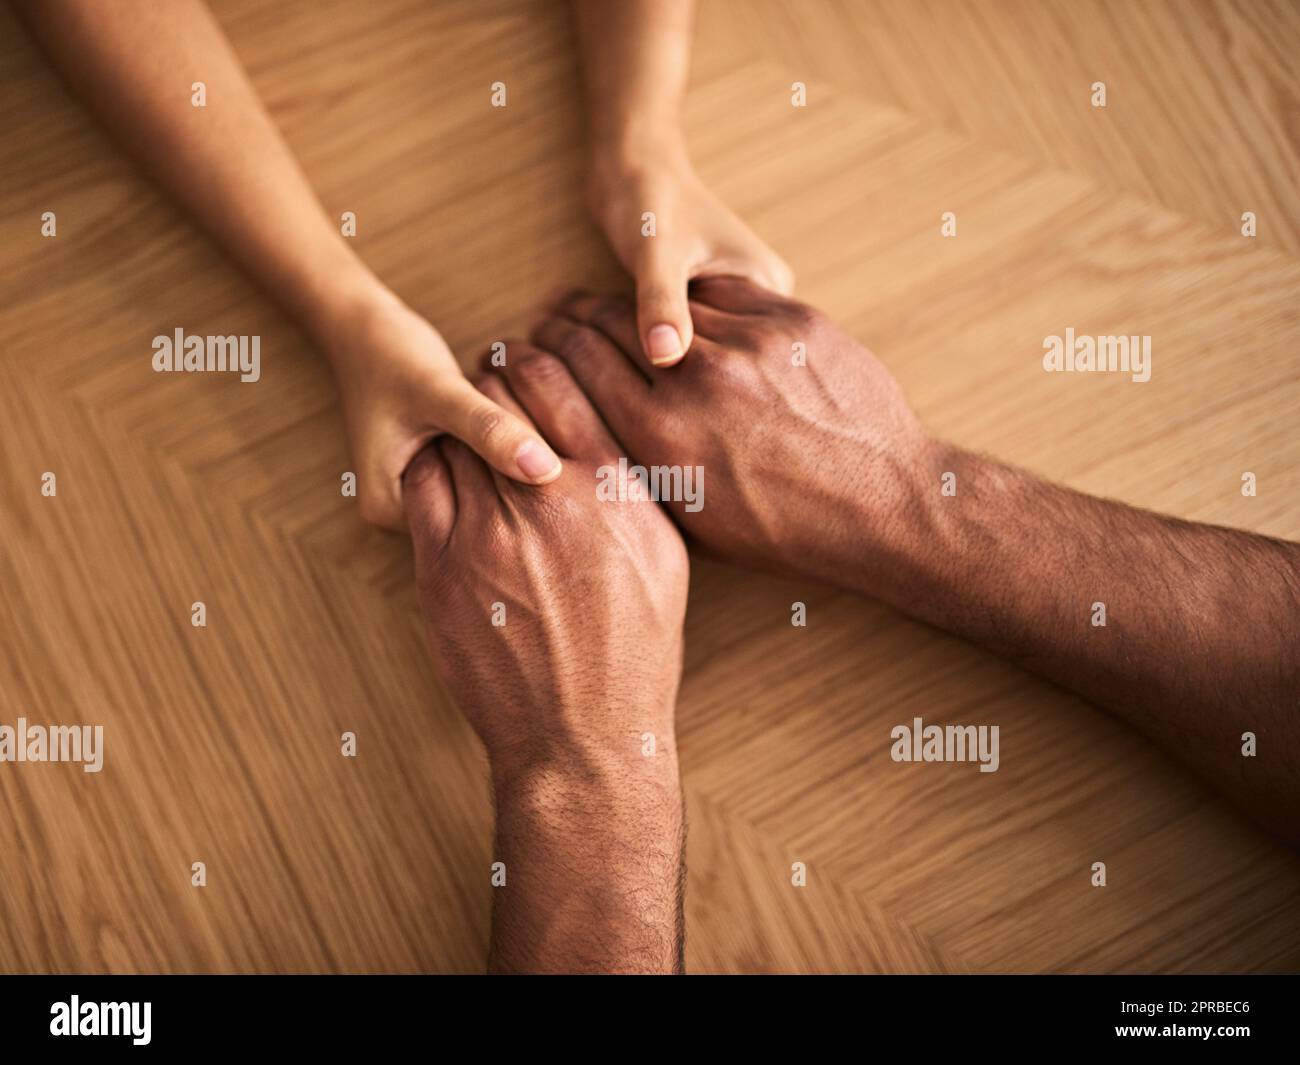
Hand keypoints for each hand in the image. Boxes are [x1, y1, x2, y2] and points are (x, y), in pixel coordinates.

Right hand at [326, 293, 562, 529]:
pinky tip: (497, 423)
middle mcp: (398, 512)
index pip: (468, 522)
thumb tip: (547, 472)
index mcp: (389, 510)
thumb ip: (490, 430)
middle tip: (524, 433)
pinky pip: (472, 471)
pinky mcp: (429, 472)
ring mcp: (413, 492)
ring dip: (497, 460)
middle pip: (472, 510)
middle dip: (502, 475)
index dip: (507, 487)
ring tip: (509, 424)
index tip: (523, 448)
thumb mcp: (442, 392)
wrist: (364, 328)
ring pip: (476, 489)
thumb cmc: (393, 354)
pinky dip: (488, 448)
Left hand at [402, 349, 688, 776]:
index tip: (526, 364)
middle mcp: (547, 498)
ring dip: (455, 421)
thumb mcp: (665, 561)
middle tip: (486, 378)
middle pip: (498, 398)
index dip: (534, 362)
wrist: (581, 736)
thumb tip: (614, 445)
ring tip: (459, 419)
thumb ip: (637, 490)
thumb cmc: (635, 655)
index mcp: (610, 488)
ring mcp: (487, 532)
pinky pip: (421, 487)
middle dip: (490, 380)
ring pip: (453, 436)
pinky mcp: (440, 567)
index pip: (557, 384)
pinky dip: (429, 465)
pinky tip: (440, 468)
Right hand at [529, 278, 934, 591]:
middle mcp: (694, 386)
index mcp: (661, 440)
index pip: (576, 368)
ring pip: (662, 305)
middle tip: (549, 310)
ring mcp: (745, 347)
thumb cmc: (786, 528)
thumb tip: (586, 436)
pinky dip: (694, 296)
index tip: (530, 342)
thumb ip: (638, 469)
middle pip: (604, 327)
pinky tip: (678, 299)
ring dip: (625, 302)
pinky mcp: (790, 321)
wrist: (883, 505)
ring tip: (607, 304)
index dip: (543, 349)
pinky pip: (722, 293)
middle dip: (566, 316)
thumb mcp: (695, 519)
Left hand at [588, 142, 792, 368]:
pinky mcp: (713, 306)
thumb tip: (666, 355)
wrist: (630, 168)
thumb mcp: (654, 252)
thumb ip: (661, 302)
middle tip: (644, 377)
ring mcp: (739, 304)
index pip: (751, 360)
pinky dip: (668, 349)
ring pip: (709, 358)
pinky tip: (639, 348)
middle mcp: (764, 300)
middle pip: (731, 364)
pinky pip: (692, 344)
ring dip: (678, 365)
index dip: (709, 382)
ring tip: (639, 364)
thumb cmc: (646, 198)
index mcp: (770, 287)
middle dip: (691, 377)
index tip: (670, 395)